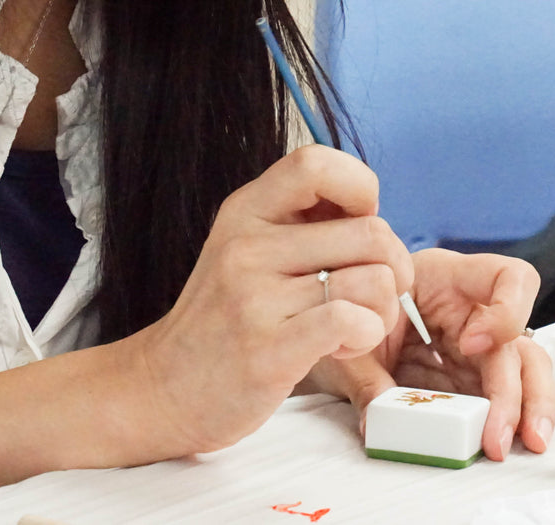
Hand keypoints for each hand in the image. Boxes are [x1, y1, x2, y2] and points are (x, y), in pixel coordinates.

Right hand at [120, 145, 413, 458]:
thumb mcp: (246, 249)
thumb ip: (299, 222)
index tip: (359, 224)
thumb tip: (370, 208)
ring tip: (357, 326)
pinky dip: (367, 335)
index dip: (359, 187)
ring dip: (383, 310)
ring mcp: (254, 298)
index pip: (316, 162)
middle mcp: (248, 246)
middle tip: (375, 293)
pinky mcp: (268, 351)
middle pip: (370, 231)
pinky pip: (351, 321)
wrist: (161, 390)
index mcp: (246, 211)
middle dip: (393, 266)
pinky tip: (345, 346)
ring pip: (372, 280)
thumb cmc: (222, 321)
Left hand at [308, 249, 554, 460]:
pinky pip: (505, 396)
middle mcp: (471, 310)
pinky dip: (512, 420)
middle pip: (518, 340)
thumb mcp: (351, 341)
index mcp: (445, 279)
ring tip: (527, 443)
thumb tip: (380, 421)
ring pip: (525, 370)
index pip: (504, 277)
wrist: (334, 330)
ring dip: (528, 408)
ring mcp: (477, 347)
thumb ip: (366, 378)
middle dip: (515, 390)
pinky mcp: (471, 377)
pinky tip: (511, 444)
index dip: (503, 311)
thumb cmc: (347, 313)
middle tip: (498, 433)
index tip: (470, 346)